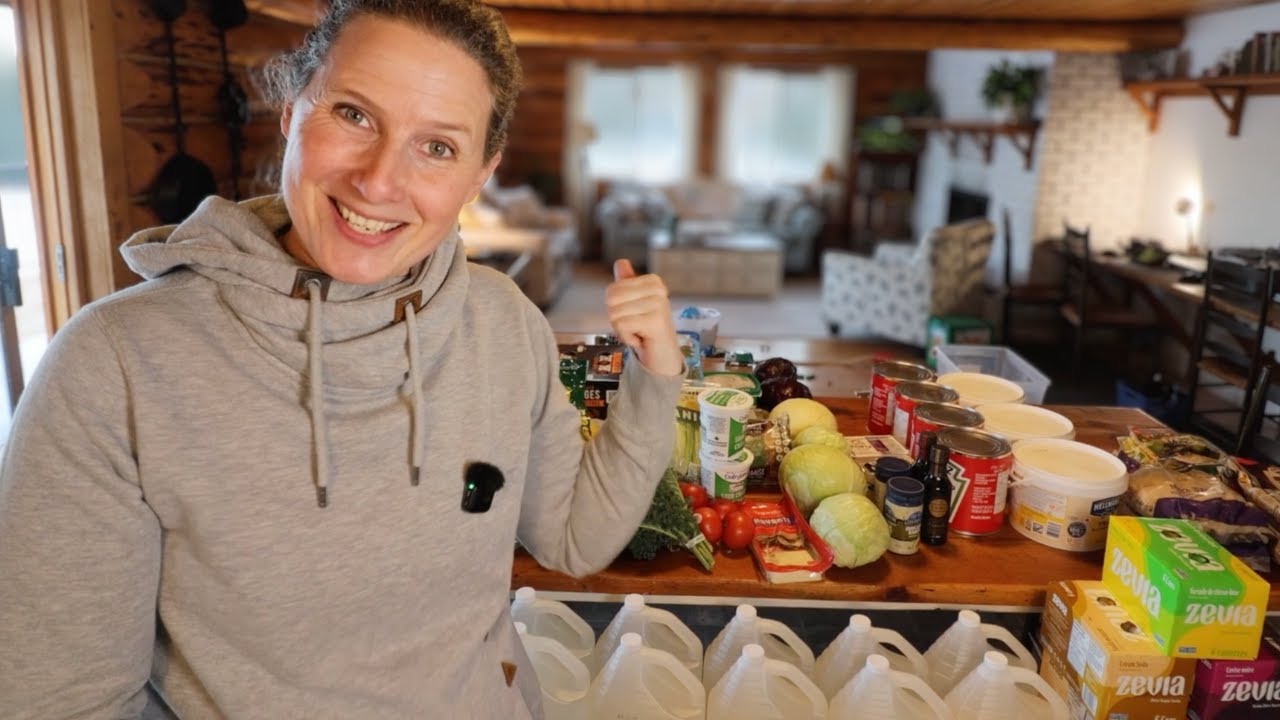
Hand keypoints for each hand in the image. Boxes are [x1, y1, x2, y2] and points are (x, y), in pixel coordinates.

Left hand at [605, 260, 683, 376]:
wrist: (663, 356)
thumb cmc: (647, 330)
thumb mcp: (634, 304)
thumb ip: (627, 284)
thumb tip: (620, 262)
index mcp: (652, 281)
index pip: (612, 289)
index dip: (615, 307)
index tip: (633, 315)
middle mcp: (657, 289)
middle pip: (611, 299)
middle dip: (617, 318)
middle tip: (634, 325)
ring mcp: (658, 304)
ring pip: (614, 314)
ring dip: (622, 330)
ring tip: (639, 332)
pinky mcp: (655, 321)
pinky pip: (621, 325)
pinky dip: (626, 337)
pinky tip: (641, 338)